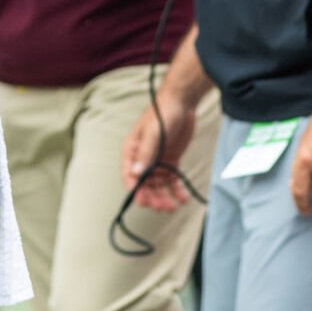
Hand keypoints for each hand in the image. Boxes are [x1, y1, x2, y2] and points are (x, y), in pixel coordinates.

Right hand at [121, 92, 197, 212]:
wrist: (182, 103)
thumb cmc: (162, 113)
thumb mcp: (153, 133)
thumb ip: (146, 153)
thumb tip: (136, 173)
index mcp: (132, 150)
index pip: (129, 174)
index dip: (134, 189)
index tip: (142, 201)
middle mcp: (143, 157)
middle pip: (144, 183)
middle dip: (152, 197)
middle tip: (161, 207)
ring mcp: (157, 160)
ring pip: (158, 184)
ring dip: (164, 196)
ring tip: (172, 207)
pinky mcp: (170, 160)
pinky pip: (172, 179)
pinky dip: (177, 190)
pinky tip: (183, 198)